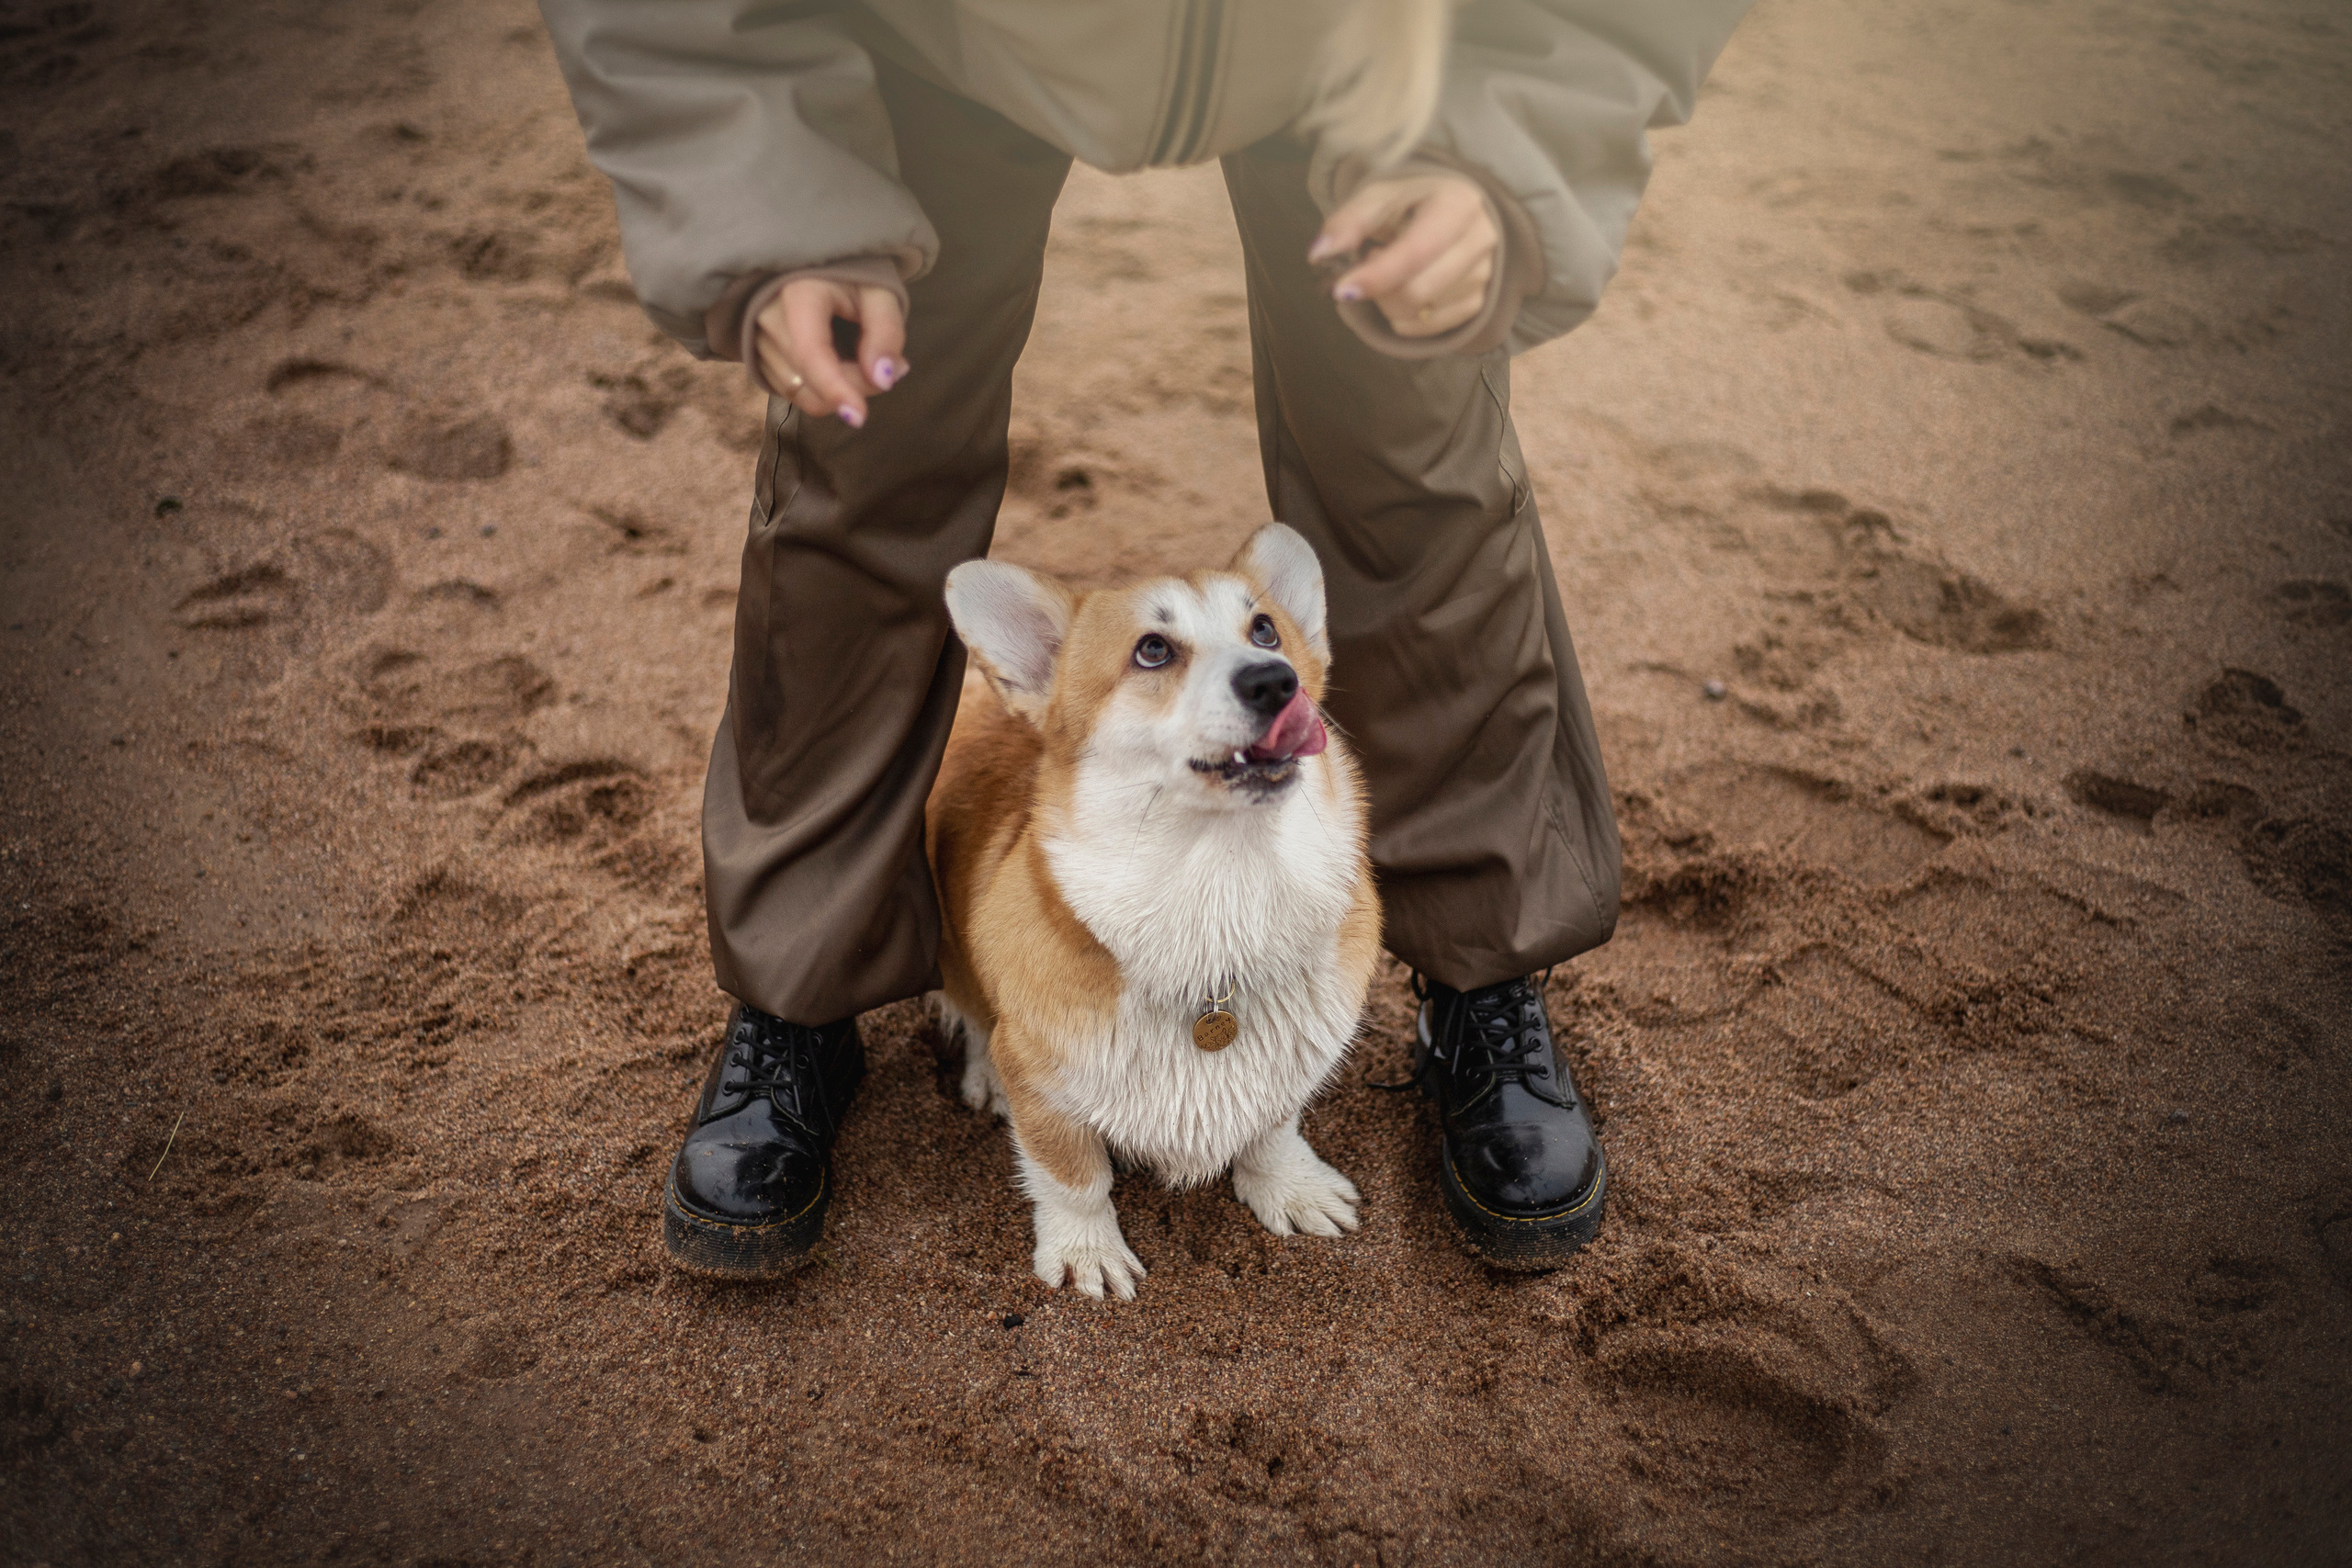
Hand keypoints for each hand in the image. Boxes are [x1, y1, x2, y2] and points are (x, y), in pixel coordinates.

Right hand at [751, 276, 906, 427]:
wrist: (814, 263)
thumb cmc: (850, 276)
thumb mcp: (880, 293)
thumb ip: (886, 333)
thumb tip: (883, 380)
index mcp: (797, 293)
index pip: (810, 352)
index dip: (836, 388)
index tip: (860, 416)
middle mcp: (766, 317)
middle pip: (809, 382)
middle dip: (855, 386)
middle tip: (888, 366)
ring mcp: (756, 339)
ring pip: (800, 394)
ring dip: (840, 390)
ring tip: (863, 359)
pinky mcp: (757, 358)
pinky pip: (792, 393)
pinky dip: (821, 390)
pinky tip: (839, 365)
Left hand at [1310, 173, 1496, 338]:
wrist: (1446, 209)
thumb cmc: (1409, 202)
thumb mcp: (1377, 197)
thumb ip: (1348, 222)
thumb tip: (1319, 254)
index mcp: (1458, 205)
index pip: (1417, 251)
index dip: (1377, 276)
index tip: (1341, 289)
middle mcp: (1481, 240)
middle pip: (1417, 292)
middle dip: (1379, 289)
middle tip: (1370, 261)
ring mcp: (1484, 275)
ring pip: (1420, 314)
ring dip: (1388, 302)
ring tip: (1391, 270)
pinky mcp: (1478, 302)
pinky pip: (1427, 329)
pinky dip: (1402, 317)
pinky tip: (1404, 288)